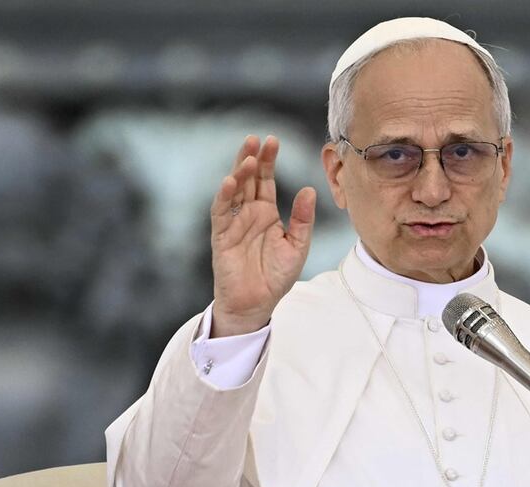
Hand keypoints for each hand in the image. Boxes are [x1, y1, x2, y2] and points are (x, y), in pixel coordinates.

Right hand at [210, 135, 316, 336]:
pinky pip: (221, 212)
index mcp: (266, 212)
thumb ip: (303, 220)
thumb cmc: (275, 277)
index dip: (268, 160)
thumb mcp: (297, 246)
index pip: (266, 180)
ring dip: (238, 173)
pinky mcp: (221, 236)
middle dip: (251, 158)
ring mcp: (233, 223)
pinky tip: (230, 181)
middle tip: (256, 139)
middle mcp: (248, 213)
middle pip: (248, 179)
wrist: (257, 304)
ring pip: (233, 191)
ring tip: (247, 157)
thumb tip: (309, 190)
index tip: (273, 141)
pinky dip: (224, 196)